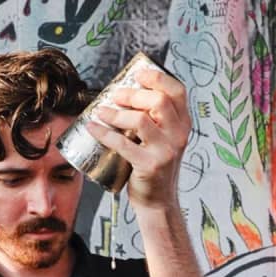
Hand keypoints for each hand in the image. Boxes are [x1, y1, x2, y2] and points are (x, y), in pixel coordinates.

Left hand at [86, 67, 190, 209]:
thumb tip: (124, 94)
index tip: (137, 74)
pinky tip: (92, 128)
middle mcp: (178, 135)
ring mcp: (166, 151)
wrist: (158, 202)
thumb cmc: (154, 167)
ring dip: (116, 113)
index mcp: (183, 124)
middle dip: (132, 94)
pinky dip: (104, 133)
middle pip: (158, 101)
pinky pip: (123, 144)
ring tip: (101, 111)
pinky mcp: (150, 166)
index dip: (157, 78)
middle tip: (114, 95)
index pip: (177, 91)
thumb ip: (155, 120)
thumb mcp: (163, 140)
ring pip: (141, 120)